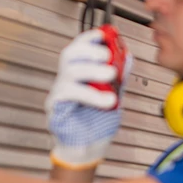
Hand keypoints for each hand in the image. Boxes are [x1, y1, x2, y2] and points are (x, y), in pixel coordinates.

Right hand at [45, 28, 133, 169]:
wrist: (89, 148)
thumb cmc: (97, 123)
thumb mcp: (114, 95)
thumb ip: (119, 77)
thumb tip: (126, 56)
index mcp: (79, 75)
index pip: (79, 49)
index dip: (89, 39)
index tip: (104, 34)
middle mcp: (66, 80)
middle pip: (69, 55)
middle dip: (89, 50)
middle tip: (108, 56)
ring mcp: (59, 93)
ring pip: (70, 72)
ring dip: (93, 70)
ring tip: (112, 76)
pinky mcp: (56, 107)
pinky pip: (69, 93)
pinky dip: (91, 95)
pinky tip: (106, 100)